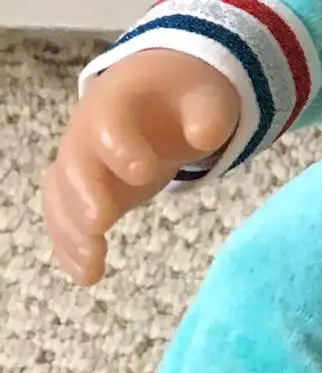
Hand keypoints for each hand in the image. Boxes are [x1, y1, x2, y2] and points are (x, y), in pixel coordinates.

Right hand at [42, 52, 239, 285]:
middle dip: (86, 194)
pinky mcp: (80, 191)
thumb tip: (204, 135)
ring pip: (63, 196)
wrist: (155, 96)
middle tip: (102, 223)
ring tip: (93, 266)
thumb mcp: (205, 97)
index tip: (144, 172)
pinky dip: (70, 246)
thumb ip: (207, 114)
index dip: (120, 146)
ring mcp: (79, 162)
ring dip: (73, 232)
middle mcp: (86, 133)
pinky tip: (87, 276)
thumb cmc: (182, 99)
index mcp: (116, 102)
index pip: (109, 121)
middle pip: (76, 164)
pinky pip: (65, 218)